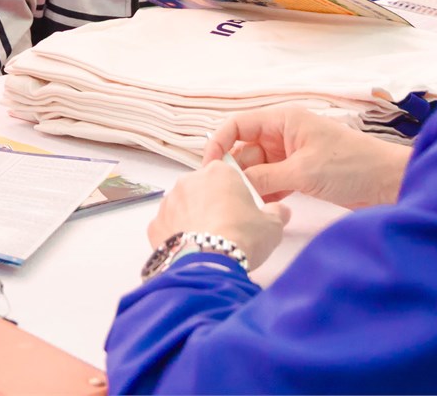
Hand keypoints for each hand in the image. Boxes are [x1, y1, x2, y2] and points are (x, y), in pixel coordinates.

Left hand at [147, 158, 289, 269]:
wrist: (209, 263)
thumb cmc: (242, 237)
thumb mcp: (272, 226)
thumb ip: (277, 213)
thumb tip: (281, 211)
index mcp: (218, 173)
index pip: (226, 173)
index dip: (235, 191)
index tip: (241, 208)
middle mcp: (189, 181)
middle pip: (202, 188)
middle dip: (212, 204)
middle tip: (227, 227)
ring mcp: (169, 202)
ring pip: (183, 206)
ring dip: (193, 218)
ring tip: (208, 241)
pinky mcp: (155, 224)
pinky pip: (168, 226)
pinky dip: (177, 236)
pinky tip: (191, 250)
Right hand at [204, 106, 409, 208]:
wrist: (389, 183)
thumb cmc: (352, 166)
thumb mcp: (303, 172)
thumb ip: (264, 177)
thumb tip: (233, 186)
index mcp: (283, 120)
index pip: (237, 125)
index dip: (218, 144)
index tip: (208, 169)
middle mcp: (283, 134)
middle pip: (244, 150)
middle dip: (235, 172)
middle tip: (229, 196)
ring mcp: (291, 155)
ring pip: (257, 168)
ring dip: (252, 186)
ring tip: (246, 206)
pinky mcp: (300, 175)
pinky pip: (272, 182)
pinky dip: (266, 194)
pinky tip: (264, 209)